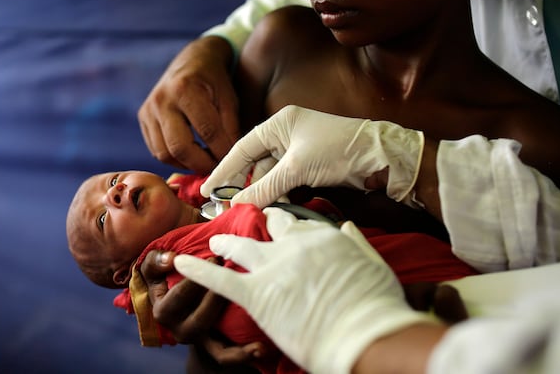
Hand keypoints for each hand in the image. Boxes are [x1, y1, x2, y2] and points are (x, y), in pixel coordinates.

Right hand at [138, 36, 239, 173]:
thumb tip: (232, 162)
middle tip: (218, 169)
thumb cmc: (215, 80)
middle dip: (201, 164)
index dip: (222, 152)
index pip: (207, 132)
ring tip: (205, 163)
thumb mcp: (229, 100)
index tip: (233, 163)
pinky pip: (156, 149)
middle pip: (179, 147)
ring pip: (164, 154)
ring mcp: (148, 110)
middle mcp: (161, 100)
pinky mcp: (143, 118)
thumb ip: (230, 129)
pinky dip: (174, 158)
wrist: (192, 60)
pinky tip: (191, 156)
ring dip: (187, 165)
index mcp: (185, 89)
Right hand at [141, 250, 264, 366]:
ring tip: (256, 318)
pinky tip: (261, 348)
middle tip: (237, 278)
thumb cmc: (169, 280)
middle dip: (219, 298)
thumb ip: (156, 261)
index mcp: (163, 312)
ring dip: (236, 336)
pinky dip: (244, 355)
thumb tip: (171, 258)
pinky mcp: (215, 349)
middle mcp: (180, 331)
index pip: (179, 296)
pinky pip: (227, 356)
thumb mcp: (156, 270)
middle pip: (200, 319)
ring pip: (216, 344)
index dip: (197, 278)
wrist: (183, 310)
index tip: (215, 259)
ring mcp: (199, 341)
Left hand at [175, 208, 433, 373]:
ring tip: (214, 241)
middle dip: (257, 224)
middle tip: (248, 223)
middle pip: (268, 228)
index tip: (279, 226)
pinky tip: (181, 262)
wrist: (365, 336)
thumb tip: (346, 228)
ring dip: (224, 243)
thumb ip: (356, 244)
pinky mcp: (257, 294)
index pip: (297, 225)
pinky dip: (197, 270)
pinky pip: (219, 278)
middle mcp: (294, 246)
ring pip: (240, 246)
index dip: (286, 227)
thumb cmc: (378, 308)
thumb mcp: (374, 265)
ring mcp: (273, 268)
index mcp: (323, 238)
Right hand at [201, 105, 423, 207]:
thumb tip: (236, 206)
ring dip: (261, 193)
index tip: (207, 191)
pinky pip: (285, 182)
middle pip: (254, 163)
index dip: (224, 170)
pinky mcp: (311, 166)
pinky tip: (272, 208)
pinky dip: (278, 195)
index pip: (242, 148)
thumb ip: (265, 188)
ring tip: (249, 212)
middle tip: (224, 207)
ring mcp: (299, 151)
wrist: (383, 159)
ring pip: (270, 175)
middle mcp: (286, 133)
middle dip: (241, 185)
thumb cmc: (339, 151)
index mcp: (280, 123)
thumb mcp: (297, 169)